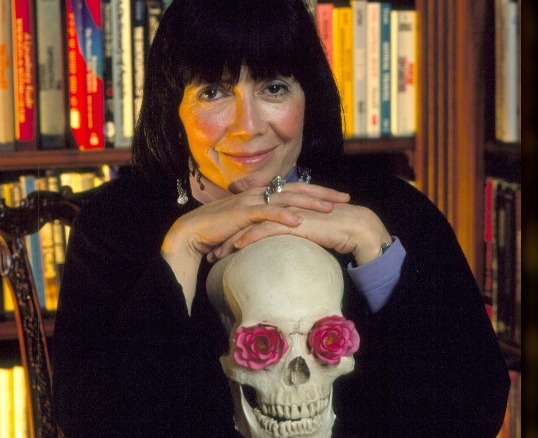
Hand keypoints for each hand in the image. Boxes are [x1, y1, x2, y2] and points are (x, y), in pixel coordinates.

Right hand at [161, 182, 349, 312]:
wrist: (193, 232)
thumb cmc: (219, 231)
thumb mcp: (247, 225)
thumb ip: (264, 223)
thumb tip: (283, 229)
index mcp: (261, 195)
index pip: (294, 190)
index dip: (317, 193)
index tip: (337, 197)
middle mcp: (258, 193)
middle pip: (296, 190)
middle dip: (322, 194)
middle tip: (344, 198)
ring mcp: (250, 201)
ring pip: (285, 199)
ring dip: (309, 203)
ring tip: (329, 209)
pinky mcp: (241, 213)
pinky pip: (266, 213)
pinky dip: (282, 216)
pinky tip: (298, 221)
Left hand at [217, 201, 391, 266]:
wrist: (357, 227)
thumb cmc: (337, 229)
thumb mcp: (311, 227)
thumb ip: (296, 229)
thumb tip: (285, 241)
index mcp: (287, 203)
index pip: (255, 213)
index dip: (238, 226)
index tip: (224, 240)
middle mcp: (285, 204)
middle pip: (248, 216)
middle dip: (229, 232)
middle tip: (214, 246)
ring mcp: (288, 211)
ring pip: (252, 223)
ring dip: (233, 238)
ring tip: (218, 253)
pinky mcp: (294, 221)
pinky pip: (266, 229)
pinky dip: (249, 238)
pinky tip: (237, 248)